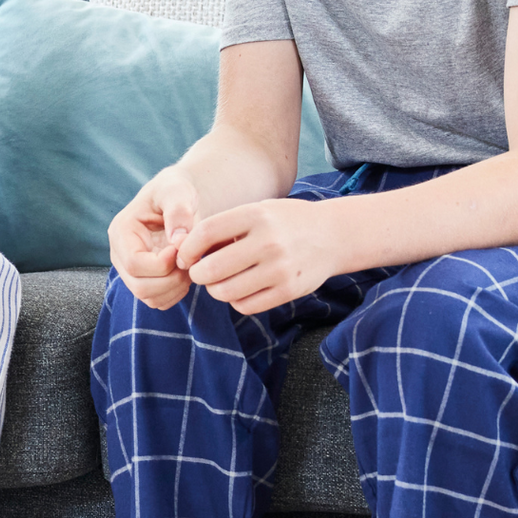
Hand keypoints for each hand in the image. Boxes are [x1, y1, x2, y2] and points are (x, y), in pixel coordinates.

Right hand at [109, 170, 202, 309]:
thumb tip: (179, 242)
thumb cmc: (175, 191)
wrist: (177, 199)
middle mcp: (120, 254)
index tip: (183, 249)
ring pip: (149, 298)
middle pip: (139, 286)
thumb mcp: (177, 192)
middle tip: (190, 261)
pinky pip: (157, 301)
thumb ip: (178, 212)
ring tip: (190, 265)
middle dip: (171, 279)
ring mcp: (130, 271)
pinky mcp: (143, 280)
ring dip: (175, 287)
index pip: (134, 263)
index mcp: (121, 231)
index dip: (163, 264)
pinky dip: (176, 293)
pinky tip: (186, 273)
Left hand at [177, 198, 336, 315]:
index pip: (206, 233)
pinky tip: (241, 290)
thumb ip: (226, 228)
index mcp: (256, 215)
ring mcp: (280, 269)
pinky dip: (236, 301)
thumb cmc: (284, 222)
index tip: (184, 256)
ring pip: (225, 292)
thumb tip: (185, 252)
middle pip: (211, 268)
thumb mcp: (258, 211)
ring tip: (220, 282)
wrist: (333, 235)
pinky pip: (245, 306)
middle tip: (199, 272)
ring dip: (215, 290)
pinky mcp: (288, 291)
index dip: (187, 249)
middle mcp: (268, 241)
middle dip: (197, 274)